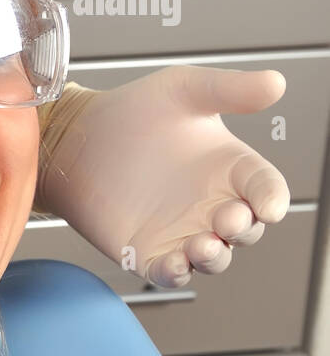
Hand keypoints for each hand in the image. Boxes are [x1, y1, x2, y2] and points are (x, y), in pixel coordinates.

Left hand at [38, 66, 289, 288]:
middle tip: (229, 219)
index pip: (267, 189)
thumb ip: (229, 89)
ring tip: (204, 245)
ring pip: (213, 257)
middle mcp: (213, 204)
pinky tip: (175, 264)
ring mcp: (182, 231)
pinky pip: (170, 272)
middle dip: (243, 229)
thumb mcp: (184, 90)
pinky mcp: (147, 251)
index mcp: (232, 169)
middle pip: (246, 229)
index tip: (269, 206)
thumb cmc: (135, 110)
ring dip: (215, 257)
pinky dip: (176, 273)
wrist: (79, 135)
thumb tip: (276, 82)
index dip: (272, 199)